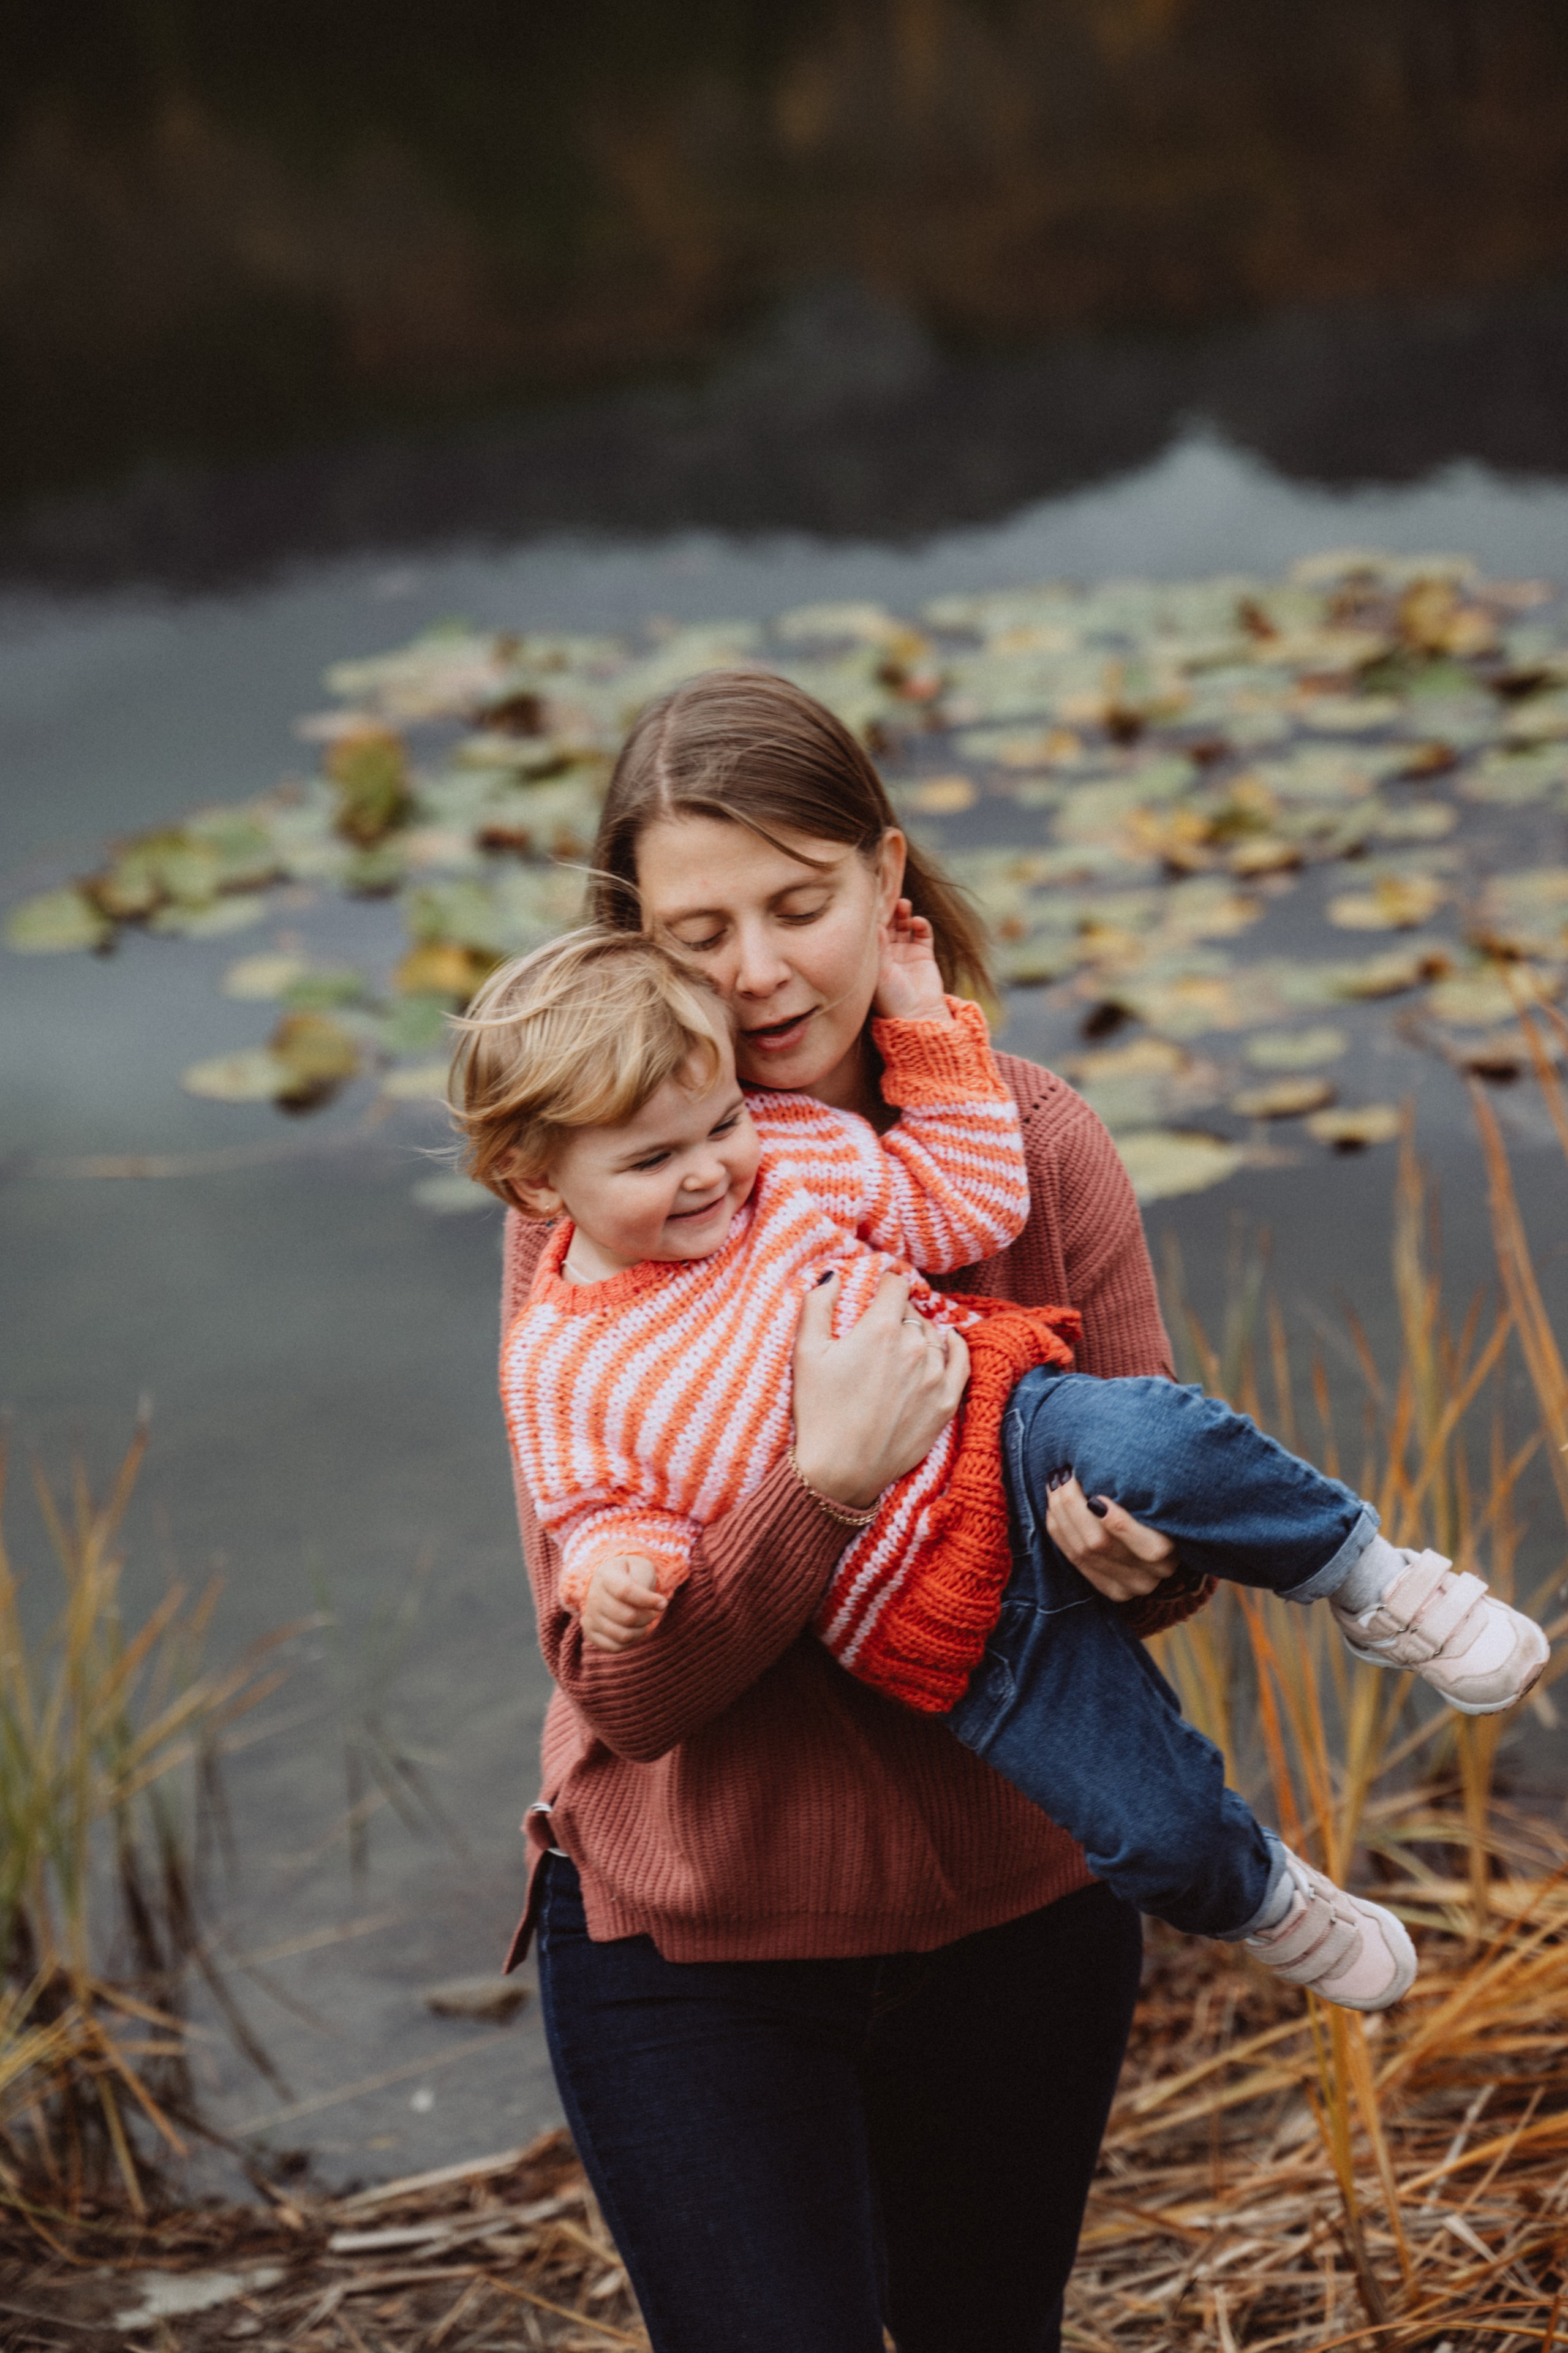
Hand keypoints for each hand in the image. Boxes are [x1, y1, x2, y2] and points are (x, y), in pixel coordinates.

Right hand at [580, 1555, 667, 1651]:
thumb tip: (647, 1601)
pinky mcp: (590, 1633)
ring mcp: (590, 1616)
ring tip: (644, 1620)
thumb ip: (644, 1579)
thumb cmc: (630, 1575)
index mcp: (606, 1575)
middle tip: (653, 1612)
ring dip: (641, 1630)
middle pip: (628, 1617)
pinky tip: (633, 1629)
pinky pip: (615, 1647)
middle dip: (649, 1617)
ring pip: (623, 1635)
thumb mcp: (640, 1567)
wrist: (610, 1584)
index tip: (663, 1603)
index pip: (626, 1591)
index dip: (647, 1600)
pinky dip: (630, 1642)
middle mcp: (594, 1597)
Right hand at [791, 1269, 969, 1510]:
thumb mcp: (805, 1352)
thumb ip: (817, 1305)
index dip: (885, 1284)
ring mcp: (934, 1375)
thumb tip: (833, 1275)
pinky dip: (956, 1346)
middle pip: (913, 1311)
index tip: (878, 1290)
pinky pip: (962, 1361)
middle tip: (880, 1326)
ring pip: (935, 1335)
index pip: (895, 1285)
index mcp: (880, 1328)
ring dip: (920, 1332)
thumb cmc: (818, 1411)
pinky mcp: (945, 1402)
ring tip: (903, 1342)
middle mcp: (914, 1346)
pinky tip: (950, 1340)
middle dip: (897, 1312)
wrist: (840, 1469)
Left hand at [874, 899, 950, 1025]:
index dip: (872, 916)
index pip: (871, 930)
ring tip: (903, 904)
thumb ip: (878, 947)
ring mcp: (906, 952)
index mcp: (873, 958)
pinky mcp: (924, 954)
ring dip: (903, 913)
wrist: (917, 1015)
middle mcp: (888, 953)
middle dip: (888, 910)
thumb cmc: (891, 998)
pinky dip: (921, 924)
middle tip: (888, 897)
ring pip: (904, 925)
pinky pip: (923, 933)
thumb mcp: (880, 972)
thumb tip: (873, 922)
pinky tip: (917, 921)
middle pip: (887, 924)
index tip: (871, 900)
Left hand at [1045, 1475, 1175, 1600]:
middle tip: (1066, 1473)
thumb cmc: (1162, 1508)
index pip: (1147, 1547)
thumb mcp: (1162, 1500)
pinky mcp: (1107, 1588)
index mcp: (1170, 1555)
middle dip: (1074, 1505)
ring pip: (1081, 1551)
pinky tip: (1055, 1508)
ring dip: (1061, 1513)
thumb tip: (1114, 1462)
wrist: (1163, 1544)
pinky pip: (1074, 1559)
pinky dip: (1059, 1530)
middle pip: (1100, 1544)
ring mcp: (1126, 1587)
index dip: (1119, 1523)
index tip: (1098, 1493)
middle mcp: (1148, 1578)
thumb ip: (1144, 1492)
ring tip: (1056, 1484)